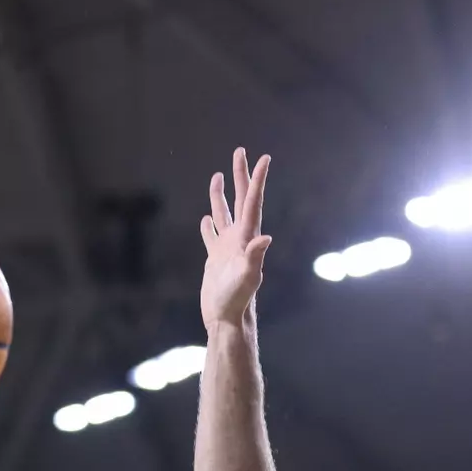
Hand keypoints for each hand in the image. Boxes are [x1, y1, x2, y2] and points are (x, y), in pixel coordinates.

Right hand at [200, 147, 272, 330]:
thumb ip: (255, 257)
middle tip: (240, 151)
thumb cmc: (237, 301)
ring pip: (224, 214)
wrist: (226, 319)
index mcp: (247, 238)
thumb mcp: (247, 278)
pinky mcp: (215, 259)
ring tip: (218, 175)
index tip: (264, 158)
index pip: (253, 203)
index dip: (258, 180)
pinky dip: (208, 225)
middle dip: (241, 175)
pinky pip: (211, 236)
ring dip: (222, 195)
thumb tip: (265, 238)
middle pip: (241, 200)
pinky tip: (206, 218)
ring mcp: (227, 248)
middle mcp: (239, 239)